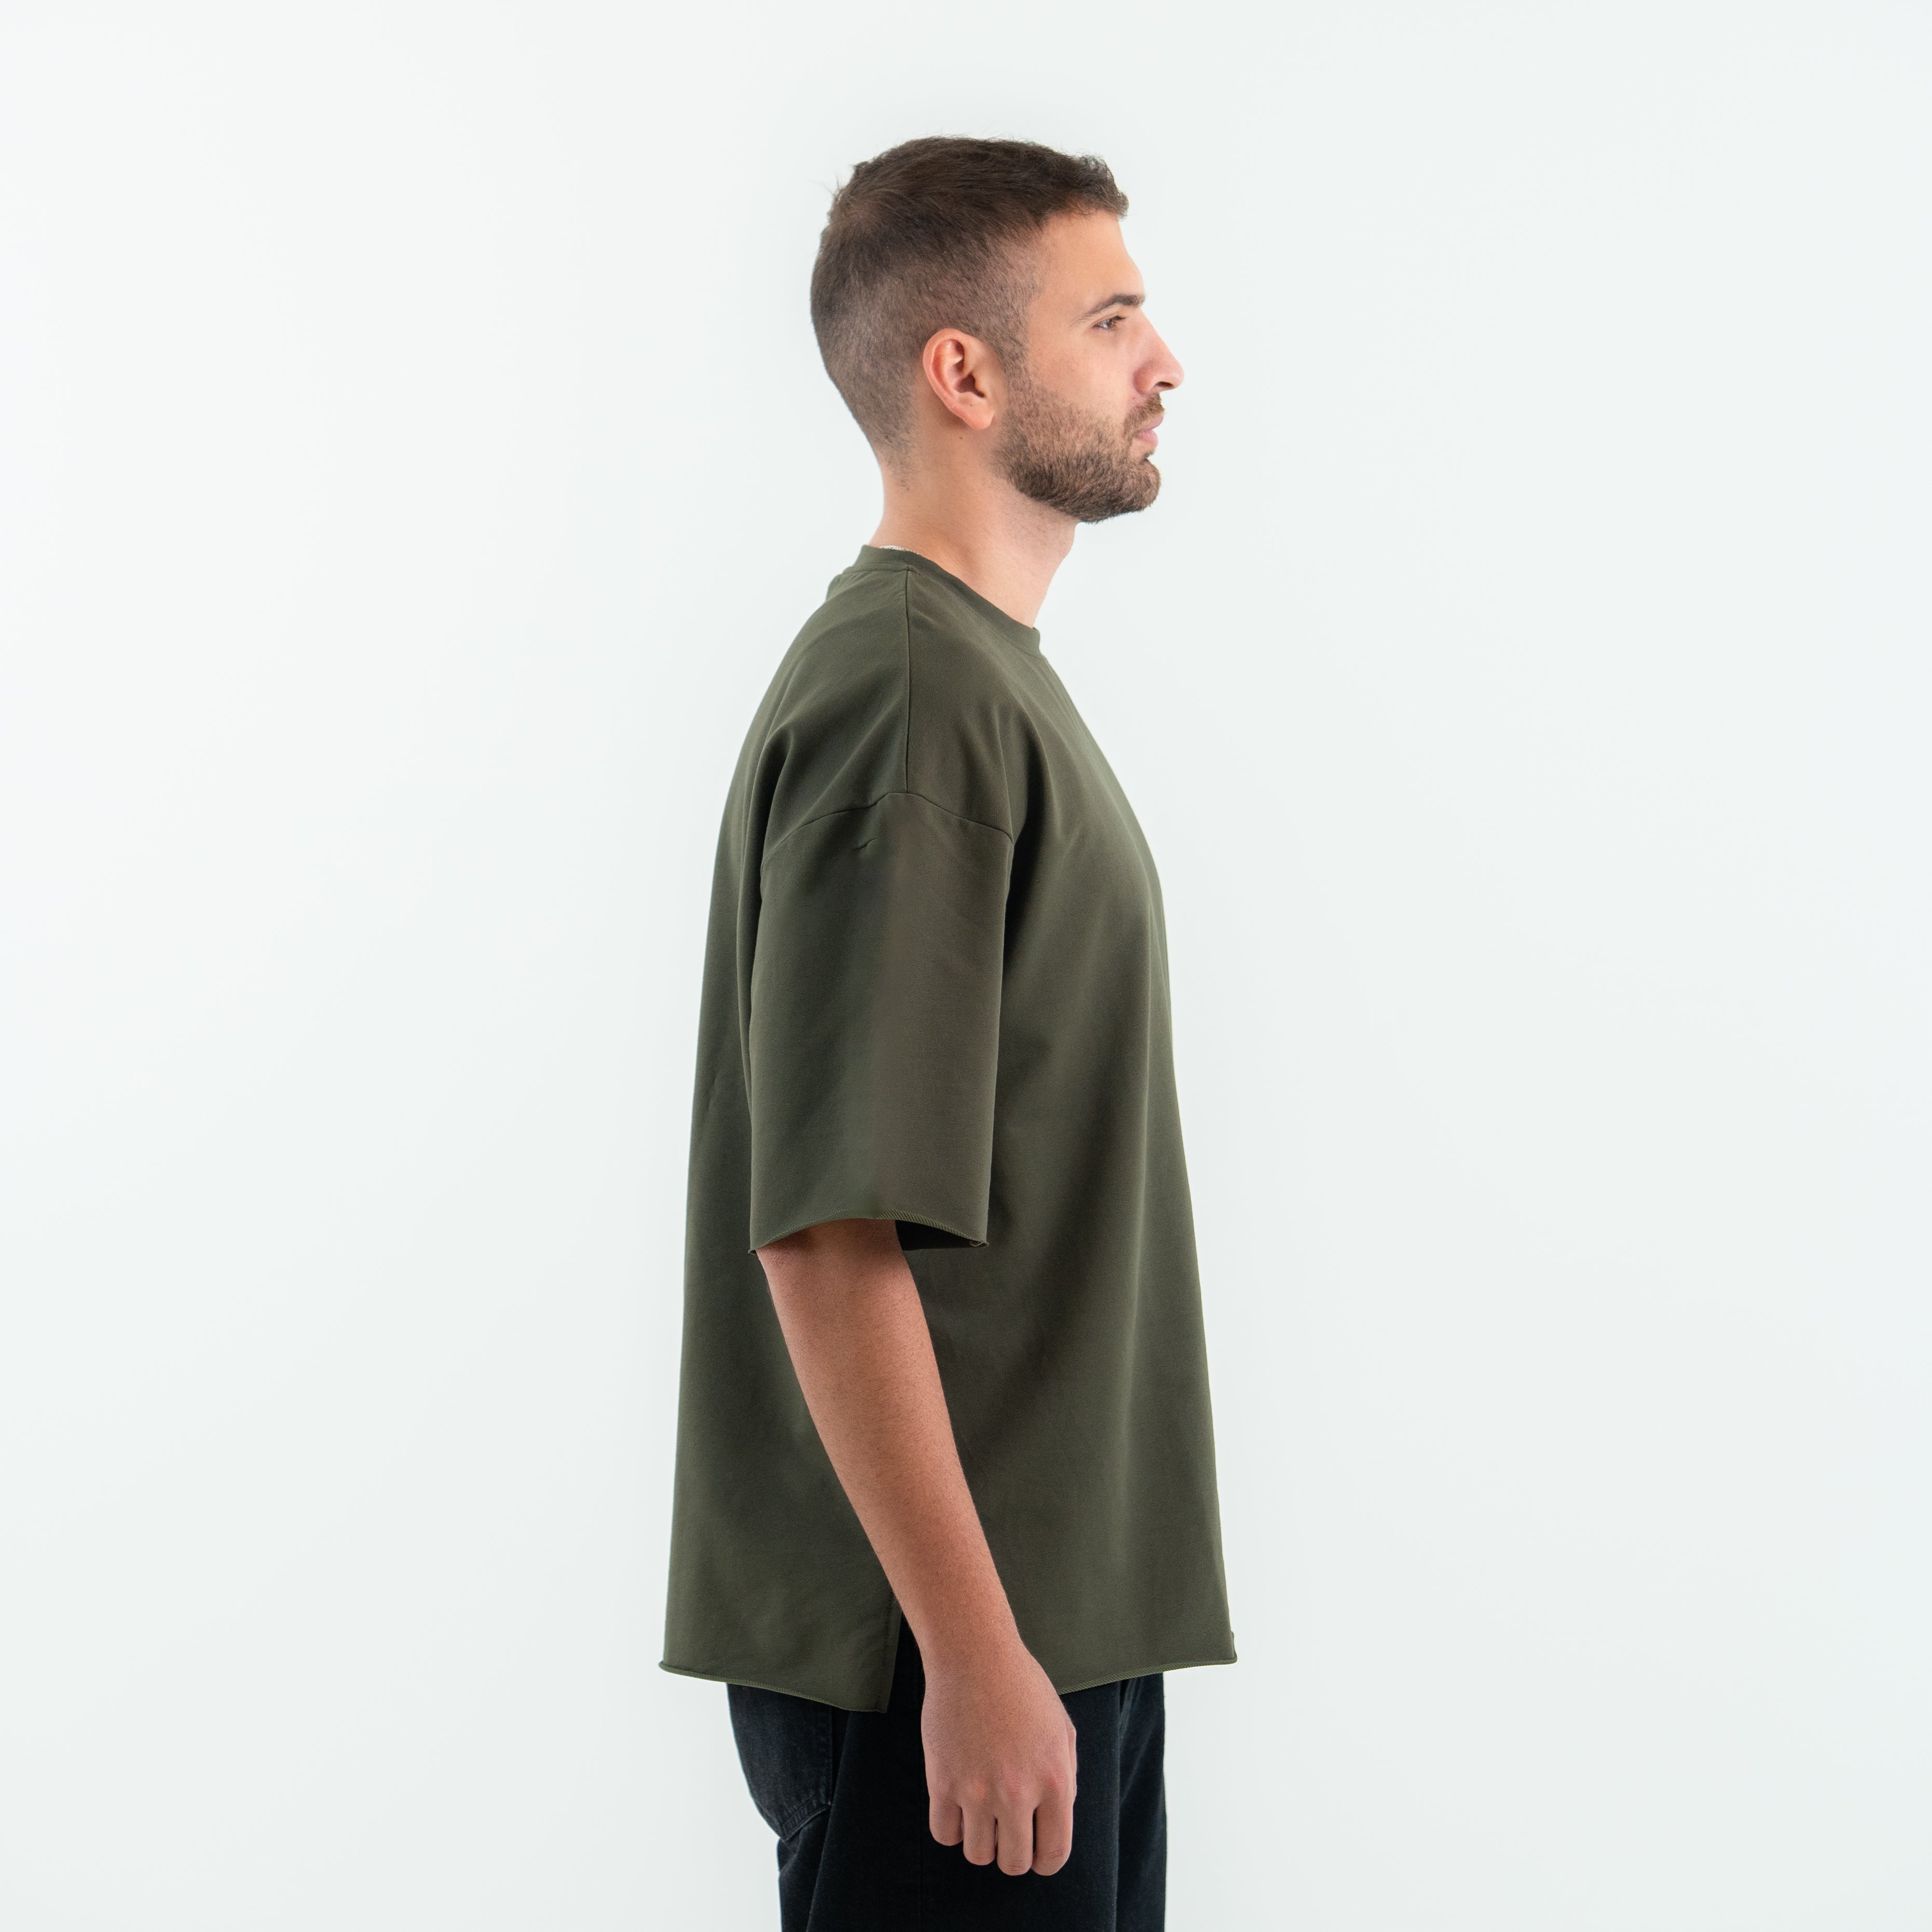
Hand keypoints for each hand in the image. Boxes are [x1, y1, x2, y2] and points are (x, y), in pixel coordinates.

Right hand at [920, 1635, 1078, 1876]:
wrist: (975, 1655)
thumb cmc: (1022, 1687)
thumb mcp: (1062, 1729)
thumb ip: (1065, 1778)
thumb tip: (1054, 1821)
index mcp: (1055, 1781)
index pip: (1054, 1854)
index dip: (1045, 1861)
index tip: (1036, 1853)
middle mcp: (1018, 1793)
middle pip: (1013, 1863)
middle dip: (1012, 1853)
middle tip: (1007, 1831)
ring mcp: (977, 1790)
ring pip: (977, 1855)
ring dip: (981, 1841)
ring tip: (982, 1813)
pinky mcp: (942, 1782)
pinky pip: (944, 1834)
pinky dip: (952, 1827)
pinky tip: (958, 1804)